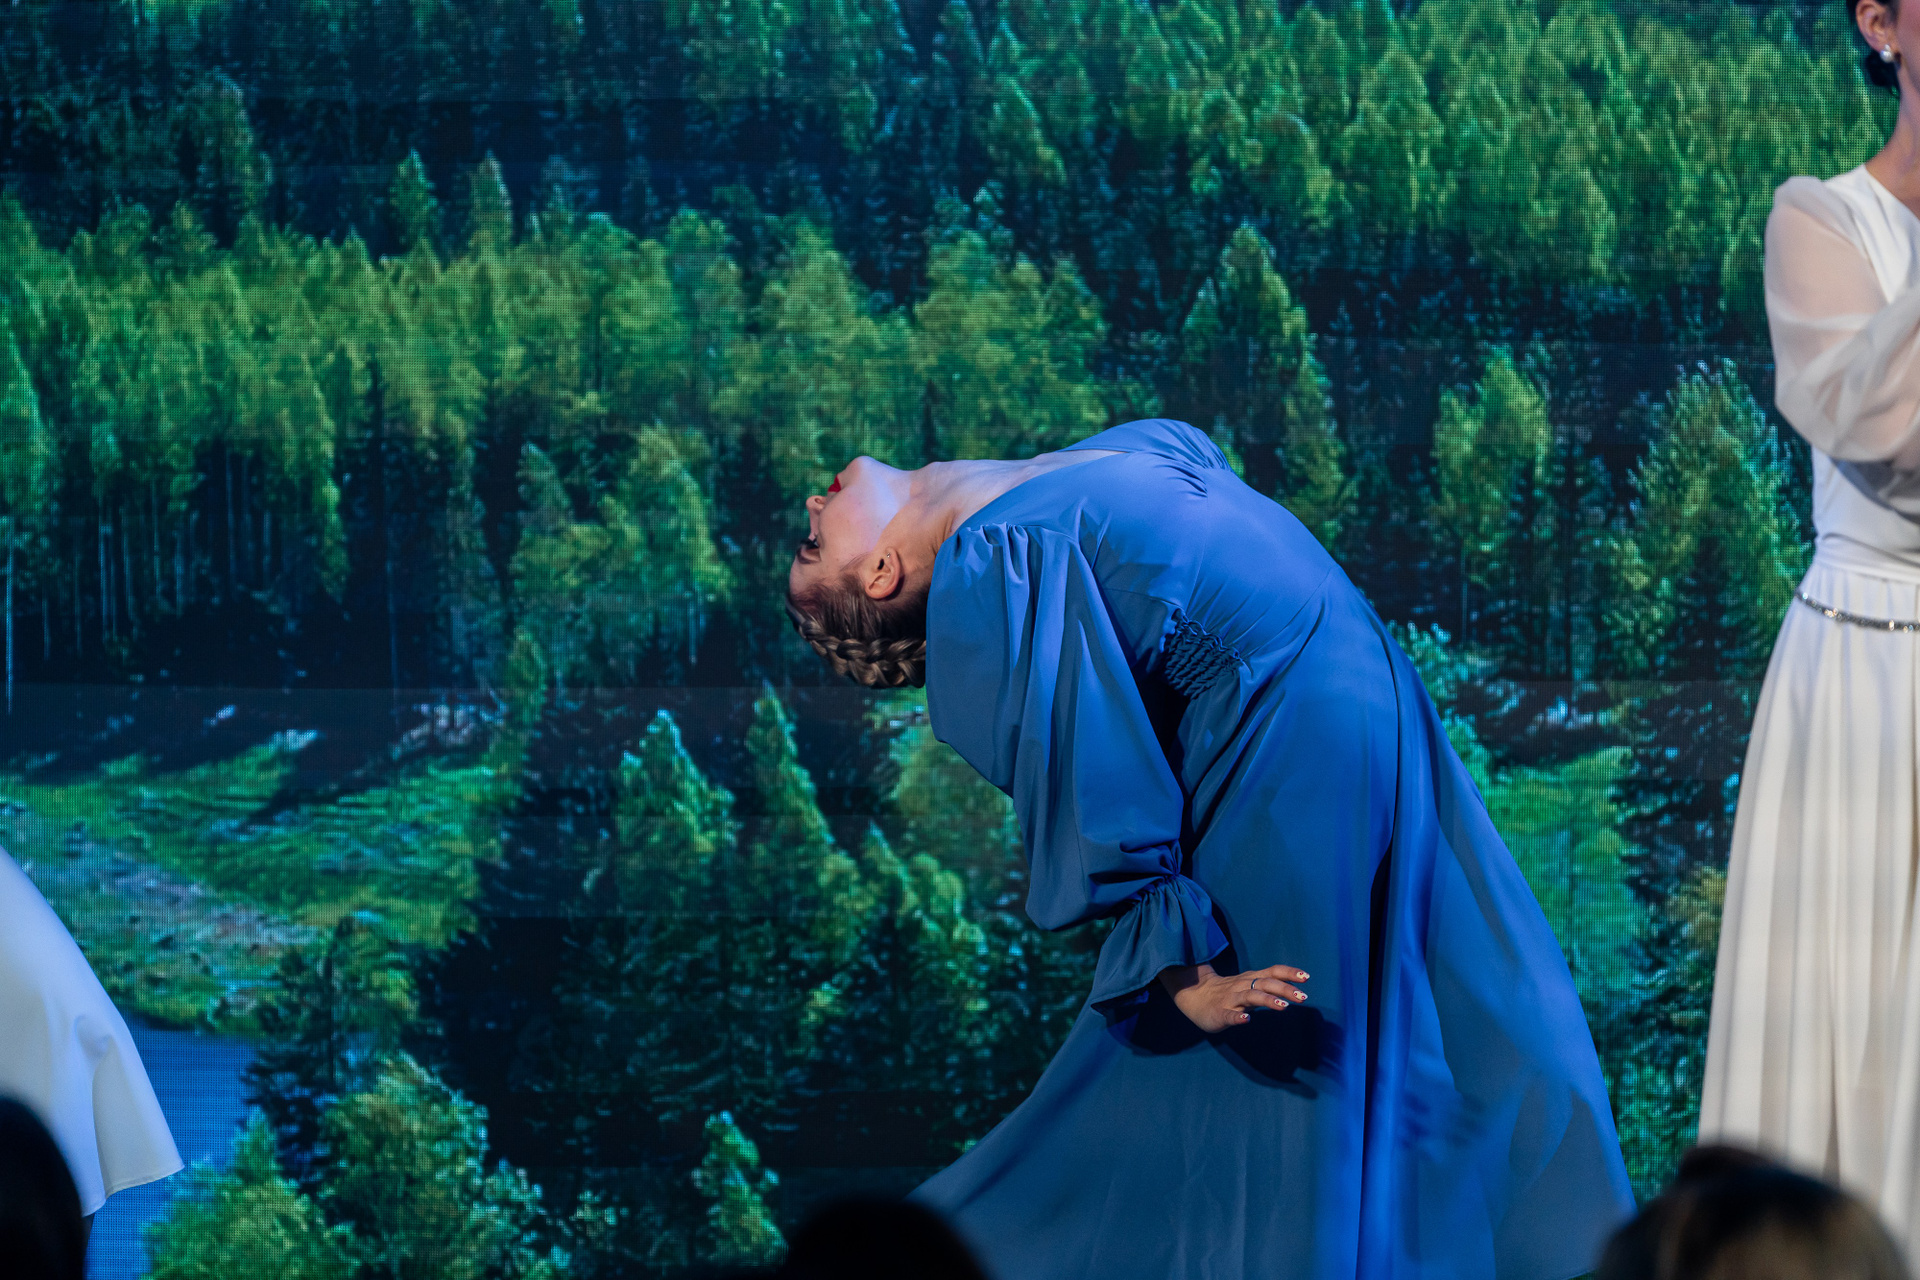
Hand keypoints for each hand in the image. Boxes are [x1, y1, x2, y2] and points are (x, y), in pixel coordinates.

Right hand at [1159, 962, 1309, 1033]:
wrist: (1193, 996)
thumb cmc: (1227, 992)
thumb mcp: (1248, 984)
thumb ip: (1267, 986)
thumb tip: (1294, 988)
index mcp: (1250, 979)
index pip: (1272, 972)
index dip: (1289, 973)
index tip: (1306, 977)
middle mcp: (1242, 986)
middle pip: (1265, 984)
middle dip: (1285, 989)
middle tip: (1303, 997)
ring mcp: (1230, 1000)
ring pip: (1250, 997)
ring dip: (1267, 1000)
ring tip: (1283, 1006)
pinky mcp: (1220, 1013)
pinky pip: (1229, 1015)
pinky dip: (1238, 1017)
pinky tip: (1246, 1020)